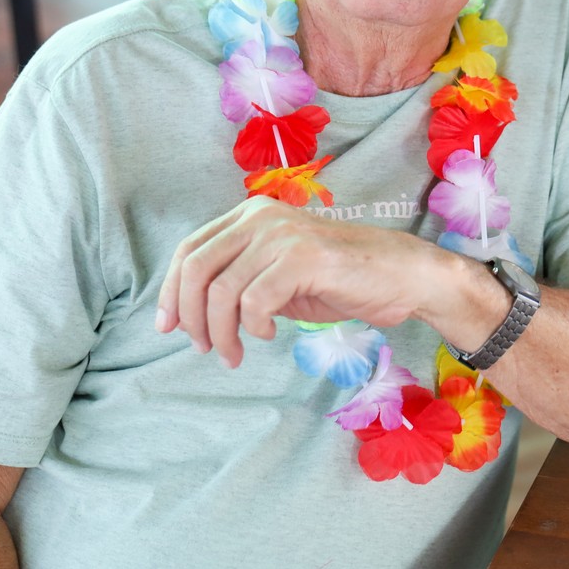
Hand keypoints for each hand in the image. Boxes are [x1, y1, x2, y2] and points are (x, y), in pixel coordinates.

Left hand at [154, 196, 442, 368]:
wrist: (400, 275)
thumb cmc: (340, 279)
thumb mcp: (278, 274)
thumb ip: (239, 279)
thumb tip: (190, 313)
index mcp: (251, 214)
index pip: (190, 248)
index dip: (170, 290)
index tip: (168, 326)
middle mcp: (261, 217)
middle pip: (196, 267)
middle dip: (188, 315)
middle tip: (202, 347)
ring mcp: (283, 234)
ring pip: (221, 290)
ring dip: (221, 333)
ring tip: (234, 354)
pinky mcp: (303, 257)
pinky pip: (254, 301)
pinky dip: (252, 327)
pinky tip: (270, 334)